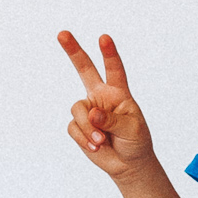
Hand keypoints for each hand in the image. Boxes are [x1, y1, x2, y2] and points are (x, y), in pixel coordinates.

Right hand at [58, 32, 155, 179]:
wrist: (127, 164)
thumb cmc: (135, 141)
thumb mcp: (132, 129)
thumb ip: (111, 120)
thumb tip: (91, 114)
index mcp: (118, 92)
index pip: (114, 69)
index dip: (109, 54)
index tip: (104, 38)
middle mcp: (101, 96)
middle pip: (84, 69)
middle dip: (73, 51)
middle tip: (62, 33)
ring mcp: (88, 110)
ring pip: (77, 110)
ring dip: (87, 128)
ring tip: (100, 141)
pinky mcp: (78, 126)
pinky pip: (73, 128)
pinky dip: (84, 139)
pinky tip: (95, 146)